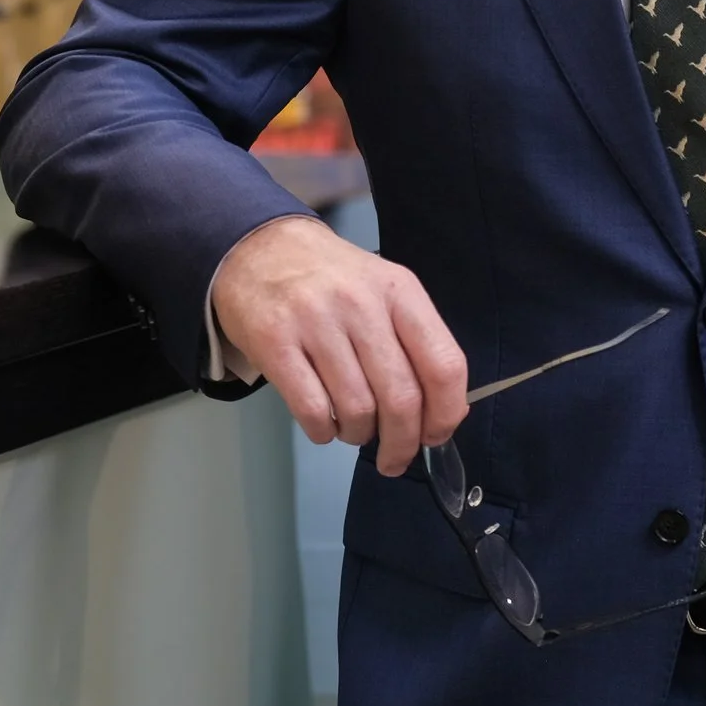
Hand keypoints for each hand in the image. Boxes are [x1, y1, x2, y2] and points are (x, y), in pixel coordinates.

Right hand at [214, 216, 466, 476]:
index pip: (443, 365)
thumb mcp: (383, 290)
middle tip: (394, 458)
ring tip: (352, 428)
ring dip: (358, 435)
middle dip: (402, 443)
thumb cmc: (332, 279)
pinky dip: (323, 432)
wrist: (261, 247)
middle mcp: (360, 303)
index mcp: (399, 291)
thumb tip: (440, 413)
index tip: (434, 436)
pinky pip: (312, 410)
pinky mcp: (275, 342)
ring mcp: (315, 322)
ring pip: (357, 410)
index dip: (445, 415)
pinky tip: (323, 424)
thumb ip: (414, 342)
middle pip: (400, 398)